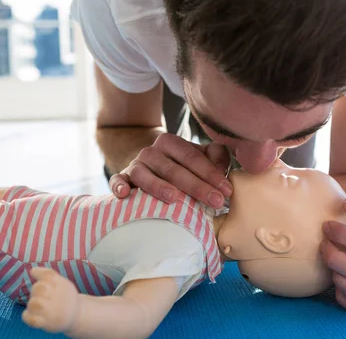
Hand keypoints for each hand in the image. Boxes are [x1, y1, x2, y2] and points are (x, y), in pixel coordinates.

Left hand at [22, 267, 79, 333]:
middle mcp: (56, 295)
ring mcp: (50, 310)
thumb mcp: (62, 282)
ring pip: (32, 303)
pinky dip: (27, 316)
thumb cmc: (65, 296)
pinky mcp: (45, 322)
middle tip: (40, 296)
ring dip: (32, 305)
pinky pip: (30, 319)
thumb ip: (49, 275)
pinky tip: (30, 315)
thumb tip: (32, 270)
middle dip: (35, 291)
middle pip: (37, 288)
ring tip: (37, 307)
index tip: (33, 273)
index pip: (47, 275)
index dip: (38, 273)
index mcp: (60, 284)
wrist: (76, 314)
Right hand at [109, 133, 232, 208]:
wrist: (148, 165)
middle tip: (215, 202)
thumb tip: (223, 168)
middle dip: (197, 186)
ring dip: (159, 186)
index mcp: (172, 142)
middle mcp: (152, 151)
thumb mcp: (199, 156)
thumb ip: (216, 157)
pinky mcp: (122, 177)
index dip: (211, 174)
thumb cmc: (180, 165)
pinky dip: (119, 186)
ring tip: (174, 198)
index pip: (193, 157)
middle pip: (174, 169)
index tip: (227, 190)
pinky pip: (117, 180)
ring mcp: (135, 165)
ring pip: (145, 174)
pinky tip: (125, 194)